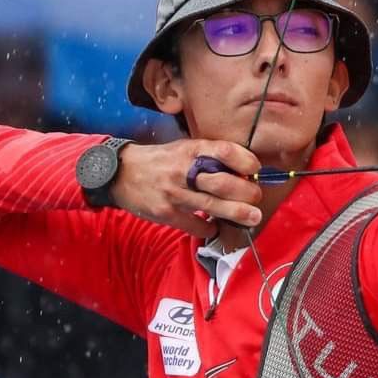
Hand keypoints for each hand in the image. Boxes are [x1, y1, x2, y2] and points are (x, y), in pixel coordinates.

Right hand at [111, 139, 262, 237]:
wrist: (120, 172)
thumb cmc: (160, 160)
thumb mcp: (184, 149)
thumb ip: (209, 157)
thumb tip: (242, 172)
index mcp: (191, 150)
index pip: (226, 151)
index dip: (246, 161)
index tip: (255, 169)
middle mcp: (184, 170)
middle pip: (224, 183)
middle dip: (247, 192)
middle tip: (256, 198)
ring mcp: (175, 193)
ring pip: (214, 206)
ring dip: (238, 213)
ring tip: (253, 217)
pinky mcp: (166, 213)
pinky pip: (195, 225)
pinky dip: (208, 229)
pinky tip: (213, 227)